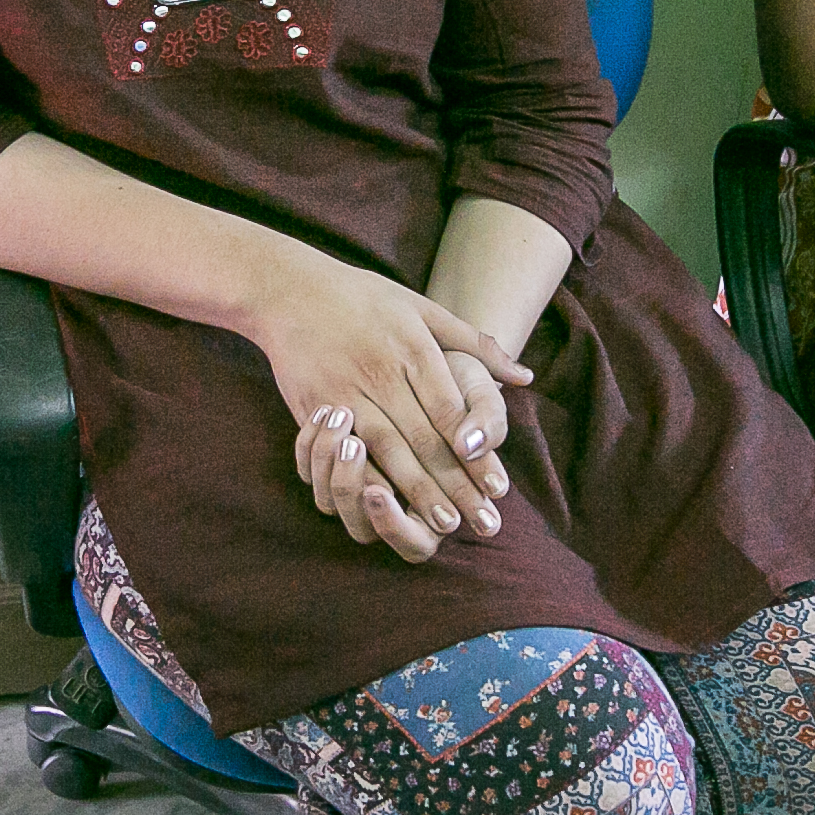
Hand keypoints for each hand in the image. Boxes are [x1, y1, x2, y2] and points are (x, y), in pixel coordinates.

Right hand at [249, 247, 525, 554]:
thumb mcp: (422, 307)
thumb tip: (524, 376)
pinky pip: (345, 453)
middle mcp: (380, 371)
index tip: (498, 487)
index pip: (452, 411)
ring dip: (417, 491)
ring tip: (444, 524)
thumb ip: (474, 342)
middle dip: (455, 485)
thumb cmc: (364, 298)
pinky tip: (386, 507)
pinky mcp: (314, 406)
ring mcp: (345, 391)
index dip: (476, 452)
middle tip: (481, 522)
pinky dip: (368, 481)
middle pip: (424, 439)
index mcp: (412, 347)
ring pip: (387, 451)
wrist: (290, 289)